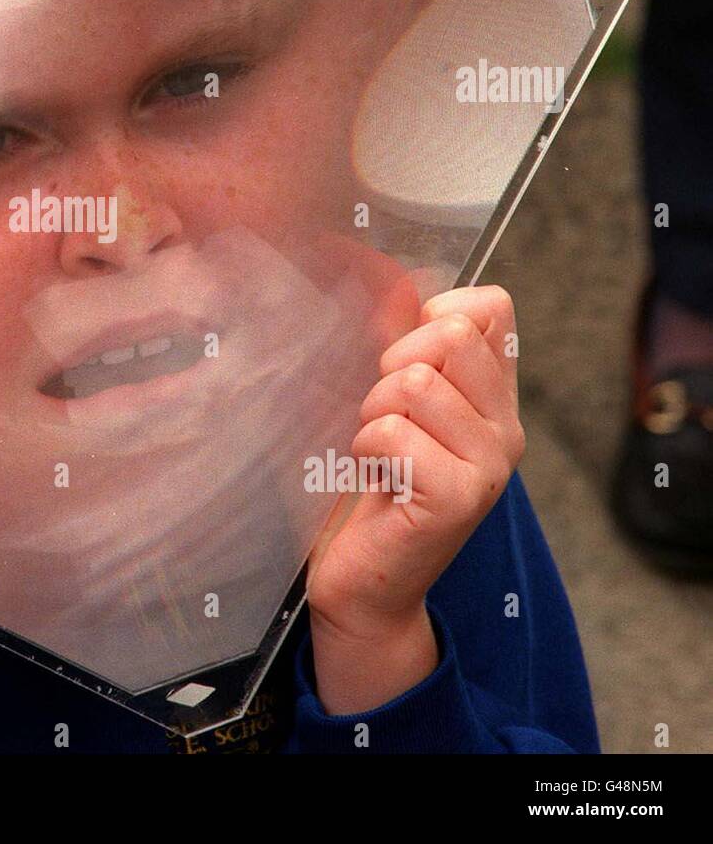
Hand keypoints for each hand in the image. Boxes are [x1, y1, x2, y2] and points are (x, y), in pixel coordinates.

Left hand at [305, 285, 525, 713]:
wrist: (365, 582)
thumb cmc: (370, 484)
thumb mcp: (393, 405)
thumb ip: (410, 351)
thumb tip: (402, 288)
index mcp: (494, 396)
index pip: (490, 306)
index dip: (430, 316)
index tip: (402, 363)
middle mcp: (505, 428)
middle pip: (451, 335)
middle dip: (392, 365)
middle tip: (382, 416)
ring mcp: (490, 465)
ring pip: (414, 382)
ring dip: (372, 412)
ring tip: (378, 452)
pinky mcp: (459, 498)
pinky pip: (392, 432)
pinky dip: (365, 448)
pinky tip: (377, 479)